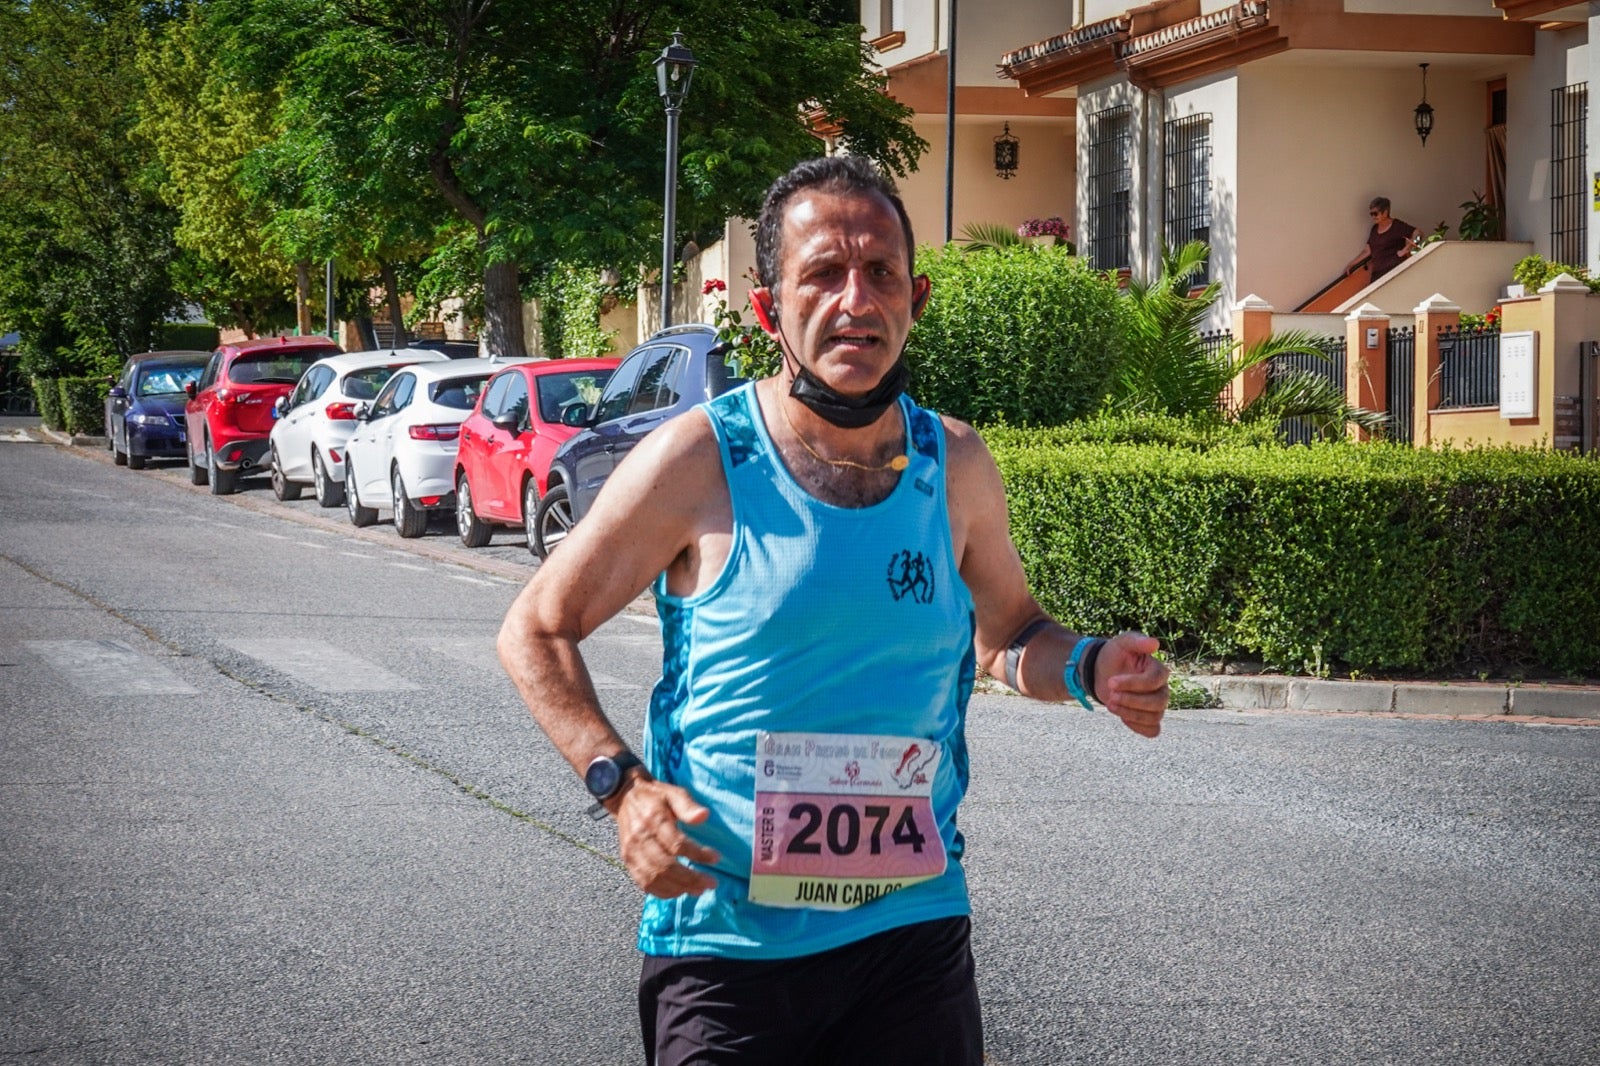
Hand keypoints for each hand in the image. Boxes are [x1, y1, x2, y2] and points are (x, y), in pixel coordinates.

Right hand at [611, 777, 720, 898]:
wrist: (625, 797)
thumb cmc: (655, 797)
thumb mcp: (673, 793)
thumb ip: (688, 806)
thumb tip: (704, 816)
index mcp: (652, 819)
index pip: (676, 844)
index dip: (697, 854)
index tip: (716, 858)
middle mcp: (639, 838)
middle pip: (665, 866)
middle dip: (690, 878)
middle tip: (711, 883)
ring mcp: (631, 852)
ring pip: (654, 878)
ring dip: (678, 888)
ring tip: (698, 890)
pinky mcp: (628, 862)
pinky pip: (644, 883)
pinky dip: (662, 892)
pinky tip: (679, 891)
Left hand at [1092, 632, 1169, 737]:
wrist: (1102, 670)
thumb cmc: (1115, 655)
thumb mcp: (1122, 643)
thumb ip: (1137, 641)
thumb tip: (1155, 643)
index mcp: (1158, 670)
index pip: (1154, 681)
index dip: (1133, 684)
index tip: (1111, 682)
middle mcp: (1162, 689)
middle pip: (1158, 702)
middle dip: (1132, 701)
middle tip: (1110, 696)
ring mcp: (1156, 705)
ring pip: (1155, 717)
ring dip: (1131, 714)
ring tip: (1110, 705)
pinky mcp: (1147, 718)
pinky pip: (1152, 730)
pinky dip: (1138, 727)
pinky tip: (1122, 717)